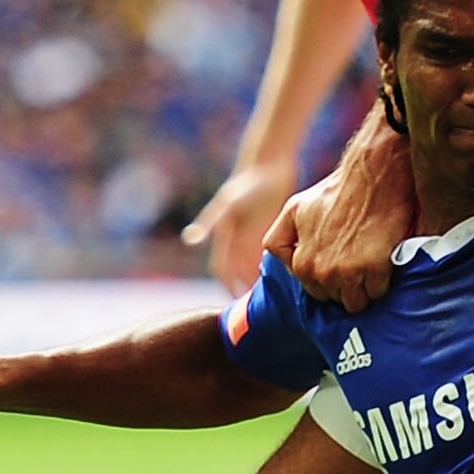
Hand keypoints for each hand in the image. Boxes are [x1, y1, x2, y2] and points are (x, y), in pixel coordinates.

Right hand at [182, 159, 297, 297]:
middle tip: (256, 308)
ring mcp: (252, 235)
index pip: (221, 269)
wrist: (269, 164)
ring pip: (252, 266)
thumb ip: (211, 221)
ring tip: (271, 299)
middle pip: (237, 272)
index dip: (226, 285)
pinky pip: (267, 255)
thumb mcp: (229, 203)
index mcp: (225, 235)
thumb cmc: (248, 183)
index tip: (236, 301)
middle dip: (243, 289)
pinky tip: (285, 279)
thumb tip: (188, 239)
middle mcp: (236, 239)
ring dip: (257, 281)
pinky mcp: (267, 229)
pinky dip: (271, 268)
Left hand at [268, 114, 414, 311]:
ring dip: (364, 289)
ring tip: (370, 265)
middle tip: (357, 262)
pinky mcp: (374, 269)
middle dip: (345, 286)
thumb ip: (280, 241)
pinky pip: (378, 292)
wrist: (371, 174)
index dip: (328, 281)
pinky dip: (382, 281)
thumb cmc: (335, 190)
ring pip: (356, 302)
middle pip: (335, 298)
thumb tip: (285, 265)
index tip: (339, 266)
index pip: (315, 292)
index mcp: (301, 262)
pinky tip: (383, 260)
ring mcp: (347, 272)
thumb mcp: (294, 210)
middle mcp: (320, 271)